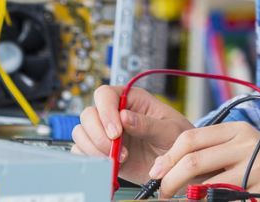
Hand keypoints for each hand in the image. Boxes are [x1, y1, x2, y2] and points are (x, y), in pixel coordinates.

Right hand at [70, 84, 193, 183]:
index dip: (105, 112)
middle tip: (116, 150)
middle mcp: (114, 113)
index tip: (116, 132)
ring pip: (82, 133)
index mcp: (131, 99)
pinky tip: (110, 164)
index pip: (105, 94)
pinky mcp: (101, 150)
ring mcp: (105, 132)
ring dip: (95, 148)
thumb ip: (148, 124)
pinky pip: (82, 151)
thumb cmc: (177, 140)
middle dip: (98, 134)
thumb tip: (124, 117)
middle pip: (88, 114)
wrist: (176, 165)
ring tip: (119, 159)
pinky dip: (91, 159)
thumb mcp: (169, 130)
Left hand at [148, 121, 259, 197]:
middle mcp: (247, 143)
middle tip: (161, 194)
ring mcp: (257, 167)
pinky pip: (225, 200)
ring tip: (181, 201)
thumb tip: (166, 168)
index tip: (155, 174)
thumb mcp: (242, 148)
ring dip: (187, 197)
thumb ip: (212, 153)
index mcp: (237, 129)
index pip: (191, 138)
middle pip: (194, 160)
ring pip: (207, 185)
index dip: (167, 157)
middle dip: (170, 180)